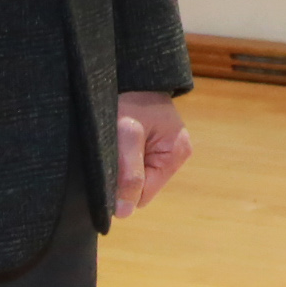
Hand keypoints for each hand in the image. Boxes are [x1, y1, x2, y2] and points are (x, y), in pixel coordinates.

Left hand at [115, 92, 191, 216]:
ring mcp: (165, 151)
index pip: (144, 195)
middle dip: (123, 176)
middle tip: (111, 152)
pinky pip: (135, 166)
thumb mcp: (126, 134)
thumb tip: (125, 213)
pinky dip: (122, 159)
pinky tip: (118, 144)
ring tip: (114, 144)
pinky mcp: (153, 146)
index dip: (123, 188)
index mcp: (177, 153)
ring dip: (121, 167)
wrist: (129, 73)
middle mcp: (175, 155)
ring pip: (137, 178)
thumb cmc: (130, 98)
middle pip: (141, 188)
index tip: (108, 169)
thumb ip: (129, 173)